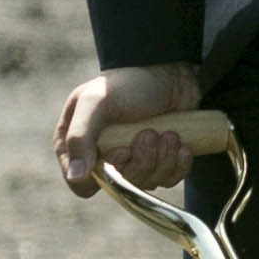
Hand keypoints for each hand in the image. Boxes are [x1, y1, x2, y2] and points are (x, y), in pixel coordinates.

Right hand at [58, 64, 205, 195]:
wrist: (170, 73)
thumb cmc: (128, 84)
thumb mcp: (97, 102)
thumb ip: (79, 137)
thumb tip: (75, 176)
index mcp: (77, 146)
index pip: (83, 185)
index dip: (105, 175)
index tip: (124, 150)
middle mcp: (102, 157)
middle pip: (120, 186)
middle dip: (141, 161)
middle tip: (151, 133)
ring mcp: (132, 160)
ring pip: (146, 183)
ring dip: (162, 160)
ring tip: (170, 134)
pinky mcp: (159, 161)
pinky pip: (168, 180)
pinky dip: (178, 165)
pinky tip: (183, 144)